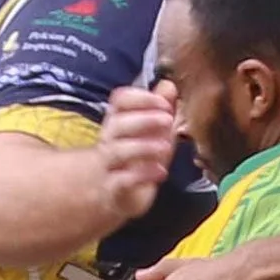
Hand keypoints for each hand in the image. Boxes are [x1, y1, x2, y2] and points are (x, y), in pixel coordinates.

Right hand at [98, 80, 180, 224]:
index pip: (120, 100)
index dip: (141, 98)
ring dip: (144, 146)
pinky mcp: (114, 188)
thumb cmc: (137, 157)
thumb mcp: (153, 133)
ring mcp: (110, 164)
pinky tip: (161, 172)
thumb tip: (169, 85)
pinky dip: (142, 175)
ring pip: (118, 151)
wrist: (116, 194)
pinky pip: (123, 180)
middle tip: (168, 120)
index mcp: (119, 120)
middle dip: (144, 119)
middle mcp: (110, 140)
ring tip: (166, 147)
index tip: (165, 103)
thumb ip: (161, 110)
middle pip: (117, 123)